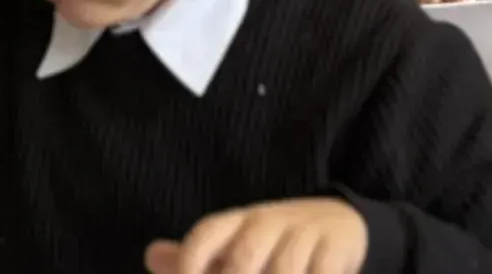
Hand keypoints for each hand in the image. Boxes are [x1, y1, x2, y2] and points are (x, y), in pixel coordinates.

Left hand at [146, 198, 366, 273]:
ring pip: (283, 270)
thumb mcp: (236, 244)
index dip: (189, 262)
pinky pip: (320, 272)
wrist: (339, 223)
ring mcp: (303, 233)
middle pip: (243, 256)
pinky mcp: (334, 248)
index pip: (206, 235)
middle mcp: (267, 223)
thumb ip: (196, 257)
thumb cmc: (273, 244)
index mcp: (238, 222)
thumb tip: (152, 256)